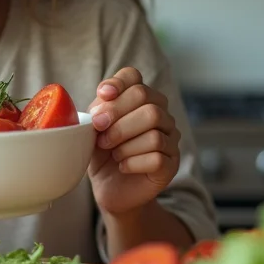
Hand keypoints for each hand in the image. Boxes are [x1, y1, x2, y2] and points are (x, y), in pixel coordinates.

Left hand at [86, 67, 180, 216]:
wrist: (110, 187)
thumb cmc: (102, 153)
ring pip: (153, 130)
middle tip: (100, 135)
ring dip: (124, 144)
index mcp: (139, 99)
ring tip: (113, 153)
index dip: (117, 83)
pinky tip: (123, 166)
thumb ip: (99, 110)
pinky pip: (156, 156)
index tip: (102, 96)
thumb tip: (105, 97)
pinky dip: (133, 162)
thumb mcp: (93, 129)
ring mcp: (170, 138)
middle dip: (117, 117)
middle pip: (147, 101)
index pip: (134, 77)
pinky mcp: (171, 164)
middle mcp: (161, 114)